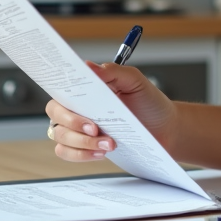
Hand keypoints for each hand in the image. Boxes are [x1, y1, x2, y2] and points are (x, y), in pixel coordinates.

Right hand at [45, 60, 177, 161]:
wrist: (165, 130)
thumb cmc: (150, 104)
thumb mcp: (136, 82)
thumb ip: (114, 72)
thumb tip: (88, 66)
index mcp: (87, 88)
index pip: (61, 86)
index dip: (57, 90)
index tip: (72, 100)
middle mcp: (79, 106)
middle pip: (55, 112)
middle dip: (73, 122)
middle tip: (95, 128)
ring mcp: (78, 127)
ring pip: (59, 135)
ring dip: (81, 142)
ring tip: (109, 143)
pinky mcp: (83, 146)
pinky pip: (65, 152)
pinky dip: (80, 154)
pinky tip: (101, 152)